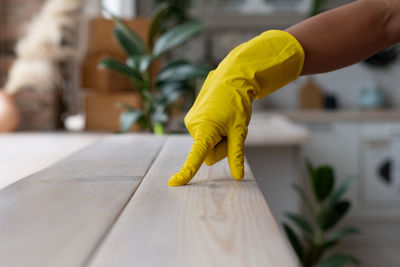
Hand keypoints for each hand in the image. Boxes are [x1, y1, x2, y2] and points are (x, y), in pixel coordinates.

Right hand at [169, 30, 304, 185]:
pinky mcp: (192, 119)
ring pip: (206, 144)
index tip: (174, 183)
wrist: (231, 77)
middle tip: (231, 129)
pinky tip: (220, 118)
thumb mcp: (239, 130)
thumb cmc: (237, 102)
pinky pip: (204, 135)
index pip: (195, 156)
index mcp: (204, 130)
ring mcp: (191, 122)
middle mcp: (192, 126)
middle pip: (207, 153)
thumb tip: (238, 176)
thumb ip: (236, 154)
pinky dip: (214, 131)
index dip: (186, 172)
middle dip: (220, 147)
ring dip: (218, 138)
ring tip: (226, 120)